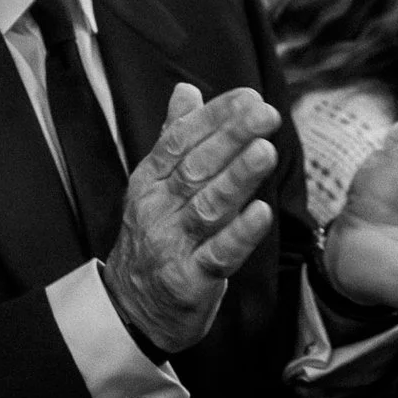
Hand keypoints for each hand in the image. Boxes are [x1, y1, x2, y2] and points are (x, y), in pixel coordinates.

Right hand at [104, 83, 281, 354]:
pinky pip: (217, 254)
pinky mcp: (189, 279)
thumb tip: (186, 90)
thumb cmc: (153, 239)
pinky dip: (239, 234)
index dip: (214, 118)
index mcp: (149, 181)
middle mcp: (157, 208)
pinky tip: (262, 213)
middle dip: (231, 138)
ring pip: (207, 206)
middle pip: (195, 168)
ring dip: (237, 178)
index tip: (247, 97)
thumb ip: (174, 137)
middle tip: (264, 113)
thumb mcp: (154, 185)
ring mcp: (172, 243)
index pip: (179, 140)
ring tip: (266, 151)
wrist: (131, 307)